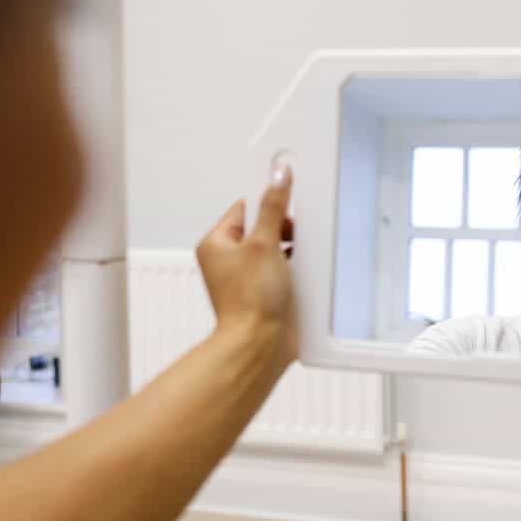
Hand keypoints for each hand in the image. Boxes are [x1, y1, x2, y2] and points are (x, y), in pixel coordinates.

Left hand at [195, 161, 297, 373]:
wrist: (260, 345)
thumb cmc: (250, 301)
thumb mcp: (265, 243)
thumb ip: (273, 207)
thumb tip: (278, 175)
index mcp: (217, 243)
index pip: (245, 208)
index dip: (268, 202)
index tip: (289, 195)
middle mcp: (229, 260)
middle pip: (263, 228)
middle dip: (284, 231)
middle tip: (292, 238)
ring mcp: (247, 278)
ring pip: (276, 250)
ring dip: (292, 251)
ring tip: (297, 261)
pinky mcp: (265, 294)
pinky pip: (283, 270)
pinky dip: (296, 269)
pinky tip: (303, 274)